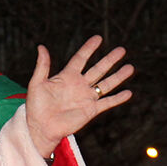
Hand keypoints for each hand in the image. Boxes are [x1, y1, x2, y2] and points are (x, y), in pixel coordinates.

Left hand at [24, 35, 133, 156]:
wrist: (40, 127)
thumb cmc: (36, 106)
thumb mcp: (37, 84)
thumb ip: (42, 66)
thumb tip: (41, 47)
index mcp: (66, 77)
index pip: (80, 59)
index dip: (89, 49)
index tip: (98, 38)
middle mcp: (79, 85)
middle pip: (98, 69)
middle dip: (109, 60)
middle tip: (121, 50)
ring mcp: (86, 98)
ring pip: (106, 84)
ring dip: (118, 76)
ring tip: (130, 67)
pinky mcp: (91, 110)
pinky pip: (107, 103)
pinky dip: (118, 98)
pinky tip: (128, 92)